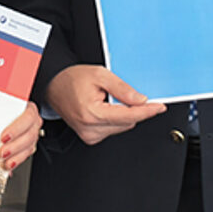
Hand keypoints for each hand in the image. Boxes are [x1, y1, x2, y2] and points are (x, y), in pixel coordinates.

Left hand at [0, 102, 42, 168]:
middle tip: (2, 152)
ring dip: (16, 156)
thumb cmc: (3, 105)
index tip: (4, 137)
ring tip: (4, 161)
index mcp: (28, 109)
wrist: (10, 110)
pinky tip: (7, 164)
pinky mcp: (28, 146)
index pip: (27, 117)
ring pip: (29, 147)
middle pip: (30, 135)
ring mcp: (32, 134)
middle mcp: (33, 122)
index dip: (16, 129)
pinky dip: (16, 161)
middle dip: (15, 146)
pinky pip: (25, 155)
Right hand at [46, 65, 165, 144]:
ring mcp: (90, 135)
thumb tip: (140, 100)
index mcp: (92, 113)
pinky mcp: (90, 137)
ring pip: (122, 127)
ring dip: (122, 114)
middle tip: (115, 93)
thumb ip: (122, 88)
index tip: (159, 107)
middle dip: (130, 108)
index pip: (129, 116)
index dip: (147, 111)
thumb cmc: (72, 79)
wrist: (53, 86)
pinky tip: (102, 108)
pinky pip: (113, 129)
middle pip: (128, 122)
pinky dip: (114, 119)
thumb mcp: (99, 74)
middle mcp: (90, 128)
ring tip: (104, 100)